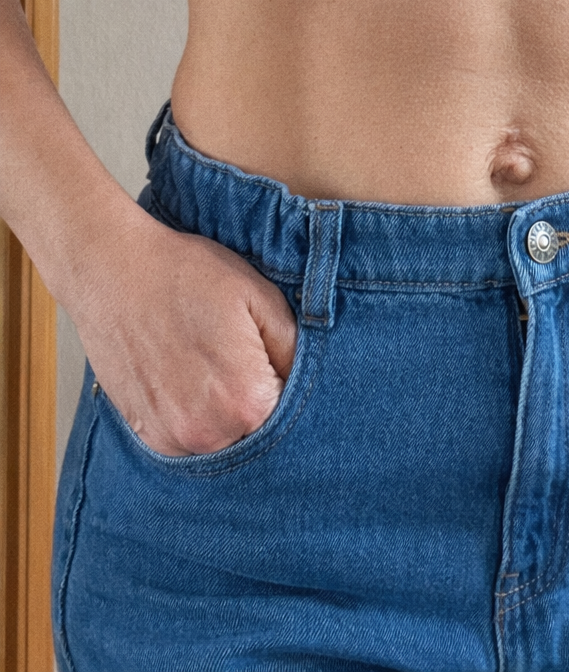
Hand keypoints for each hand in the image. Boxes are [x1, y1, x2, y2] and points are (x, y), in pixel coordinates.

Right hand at [69, 207, 297, 455]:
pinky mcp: (147, 436)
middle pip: (260, 432)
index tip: (273, 356)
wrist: (113, 270)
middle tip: (240, 355)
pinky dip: (198, 417)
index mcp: (247, 402)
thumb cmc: (188, 276)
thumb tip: (312, 380)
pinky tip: (190, 376)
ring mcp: (173, 439)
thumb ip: (295, 348)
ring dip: (227, 413)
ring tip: (212, 362)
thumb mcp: (261, 297)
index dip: (288, 381)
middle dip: (260, 400)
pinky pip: (191, 441)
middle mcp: (210, 434)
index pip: (296, 413)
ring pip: (225, 440)